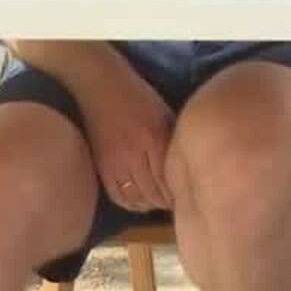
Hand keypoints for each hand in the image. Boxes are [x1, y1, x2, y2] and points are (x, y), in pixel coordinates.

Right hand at [72, 69, 175, 213]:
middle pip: (154, 192)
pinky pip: (117, 195)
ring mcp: (115, 162)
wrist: (102, 86)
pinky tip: (140, 201)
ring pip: (136, 198)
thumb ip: (173, 142)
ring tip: (159, 202)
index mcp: (155, 139)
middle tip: (176, 203)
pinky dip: (130, 203)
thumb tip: (187, 166)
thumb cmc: (139, 97)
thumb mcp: (165, 115)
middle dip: (167, 202)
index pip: (171, 179)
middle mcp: (135, 154)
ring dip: (150, 204)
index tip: (189, 194)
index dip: (180, 192)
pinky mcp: (101, 166)